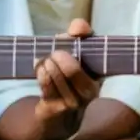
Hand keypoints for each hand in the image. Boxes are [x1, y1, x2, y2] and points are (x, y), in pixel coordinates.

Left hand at [33, 18, 100, 134]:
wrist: (57, 113)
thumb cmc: (67, 75)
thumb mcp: (75, 51)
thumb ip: (78, 34)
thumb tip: (78, 26)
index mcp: (100, 75)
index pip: (99, 54)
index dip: (83, 40)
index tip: (72, 34)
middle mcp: (91, 91)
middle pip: (72, 69)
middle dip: (57, 56)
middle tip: (53, 53)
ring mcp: (74, 103)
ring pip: (56, 75)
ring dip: (46, 63)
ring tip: (46, 61)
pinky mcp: (56, 109)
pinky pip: (46, 85)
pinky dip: (40, 72)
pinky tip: (41, 68)